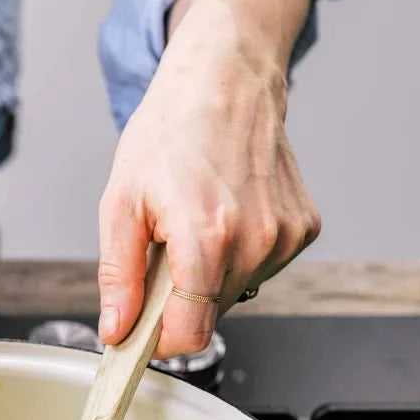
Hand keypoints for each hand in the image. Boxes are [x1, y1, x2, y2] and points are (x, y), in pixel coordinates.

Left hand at [96, 0, 319, 356]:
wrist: (225, 79)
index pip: (190, 336)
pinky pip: (261, 268)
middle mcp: (256, 242)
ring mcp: (285, 237)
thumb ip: (119, 277)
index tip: (142, 330)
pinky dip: (238, 254)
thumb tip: (117, 330)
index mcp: (207, 239)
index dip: (159, 341)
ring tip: (197, 221)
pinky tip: (228, 212)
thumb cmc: (170, 132)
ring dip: (209, 275)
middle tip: (166, 247)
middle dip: (179, 297)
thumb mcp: (120, 204)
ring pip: (235, 294)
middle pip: (208, 315)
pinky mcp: (303, 229)